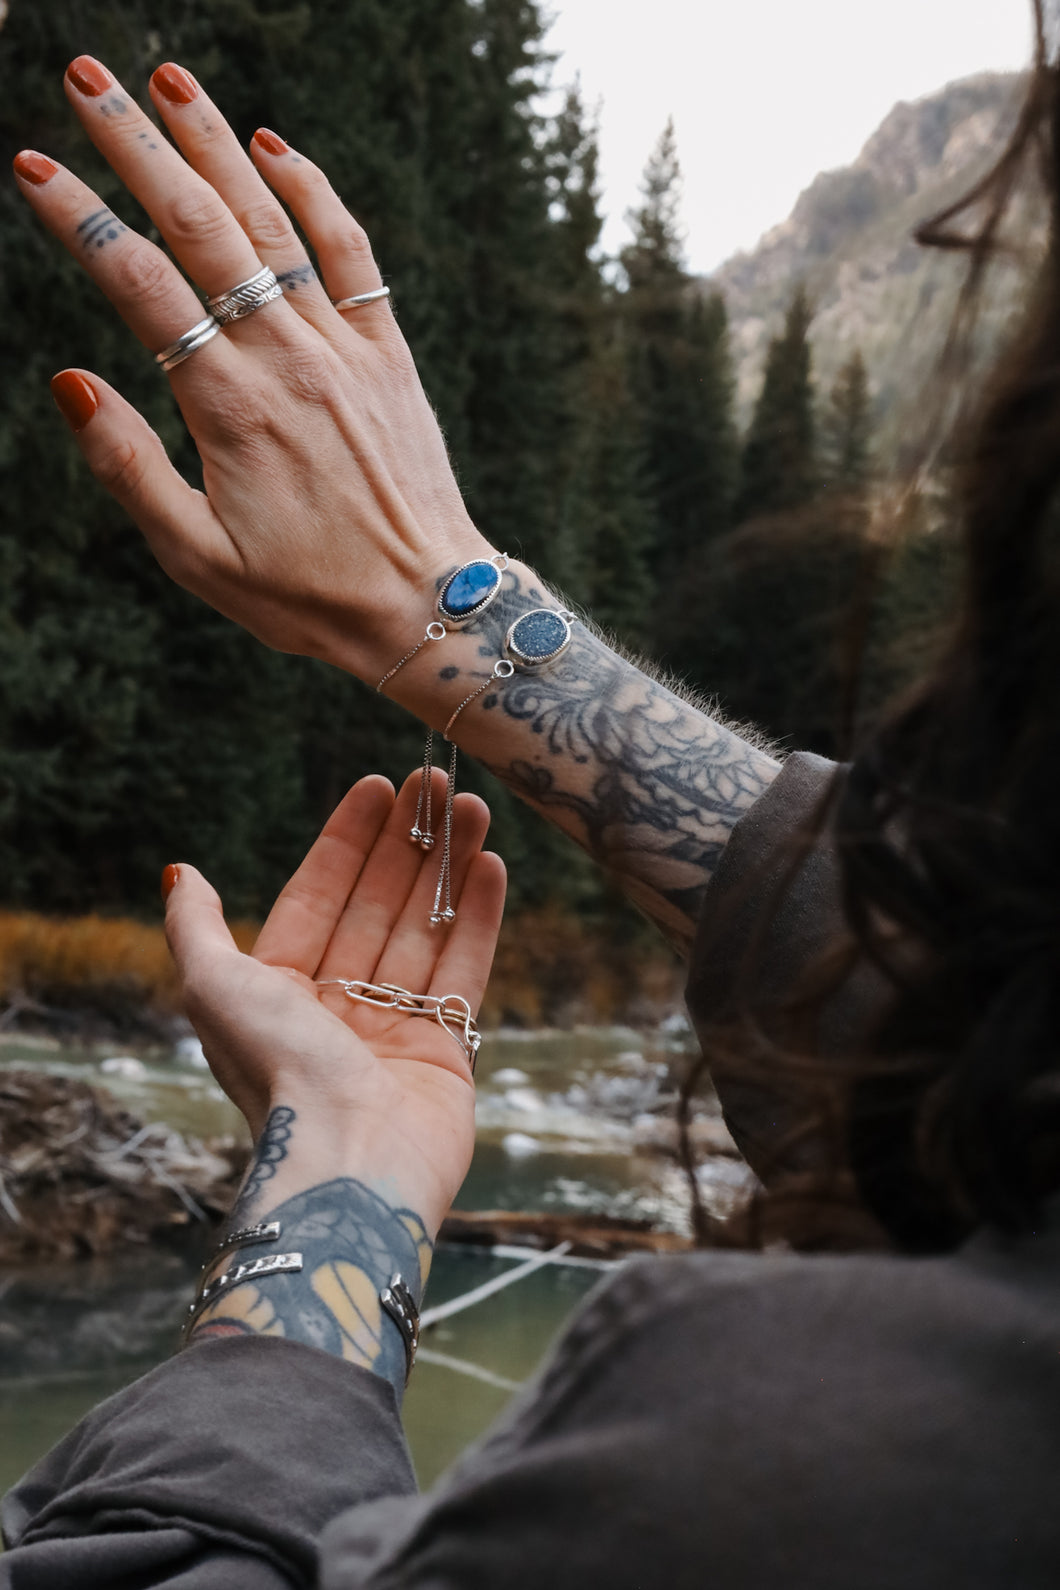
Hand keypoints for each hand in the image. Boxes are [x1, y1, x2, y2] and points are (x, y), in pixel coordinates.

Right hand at [13, 56, 491, 680]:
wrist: (430, 605)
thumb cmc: (308, 595)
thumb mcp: (198, 557)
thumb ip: (129, 469)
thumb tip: (70, 381)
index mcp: (229, 408)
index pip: (139, 286)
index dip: (80, 219)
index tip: (33, 167)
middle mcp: (287, 359)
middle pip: (200, 226)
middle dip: (137, 144)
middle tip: (86, 78)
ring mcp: (344, 349)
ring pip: (271, 222)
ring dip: (216, 144)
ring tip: (169, 80)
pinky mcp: (389, 354)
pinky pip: (351, 252)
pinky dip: (313, 193)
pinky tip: (274, 146)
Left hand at [163, 771, 505, 1237]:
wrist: (350, 1160)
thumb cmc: (276, 1072)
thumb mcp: (214, 988)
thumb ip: (197, 928)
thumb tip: (181, 872)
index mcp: (278, 992)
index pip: (317, 896)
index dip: (347, 840)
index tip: (378, 786)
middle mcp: (335, 1006)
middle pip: (376, 904)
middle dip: (406, 842)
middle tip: (436, 783)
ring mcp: (393, 1027)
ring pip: (424, 928)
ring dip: (448, 866)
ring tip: (471, 808)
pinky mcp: (445, 1049)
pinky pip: (462, 967)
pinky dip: (477, 915)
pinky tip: (490, 864)